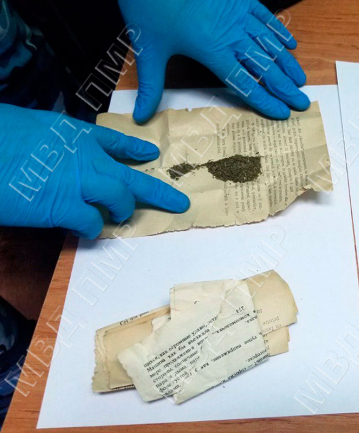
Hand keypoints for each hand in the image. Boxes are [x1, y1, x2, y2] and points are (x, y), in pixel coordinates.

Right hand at [0, 104, 189, 237]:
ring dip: (123, 212)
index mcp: (76, 134)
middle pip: (132, 177)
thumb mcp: (33, 127)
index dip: (135, 149)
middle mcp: (86, 158)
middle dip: (160, 193)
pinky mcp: (66, 208)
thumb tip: (54, 156)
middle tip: (179, 204)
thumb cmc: (0, 136)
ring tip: (121, 217)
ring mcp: (80, 184)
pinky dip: (91, 228)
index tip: (150, 154)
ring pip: (121, 200)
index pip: (115, 140)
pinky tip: (85, 228)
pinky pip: (92, 223)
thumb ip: (54, 143)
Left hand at [118, 0, 308, 122]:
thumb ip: (150, 85)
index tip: (282, 113)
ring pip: (270, 44)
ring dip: (287, 64)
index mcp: (212, 50)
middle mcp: (231, 35)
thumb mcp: (148, 48)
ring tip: (301, 79)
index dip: (265, 100)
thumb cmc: (150, 7)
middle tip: (302, 102)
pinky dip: (279, 32)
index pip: (245, 83)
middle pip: (265, 67)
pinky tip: (289, 44)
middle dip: (285, 87)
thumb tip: (142, 116)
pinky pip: (266, 18)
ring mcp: (238, 15)